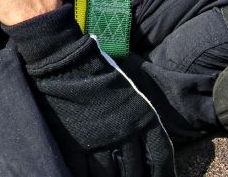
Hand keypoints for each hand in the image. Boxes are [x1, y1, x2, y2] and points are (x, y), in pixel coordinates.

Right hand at [6, 6, 175, 176]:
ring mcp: (99, 141)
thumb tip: (144, 146)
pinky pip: (82, 171)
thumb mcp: (130, 94)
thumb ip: (140, 120)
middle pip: (135, 171)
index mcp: (143, 120)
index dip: (162, 174)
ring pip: (109, 175)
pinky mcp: (74, 144)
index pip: (160, 157)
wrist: (65, 61)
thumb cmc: (98, 71)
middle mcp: (125, 134)